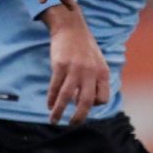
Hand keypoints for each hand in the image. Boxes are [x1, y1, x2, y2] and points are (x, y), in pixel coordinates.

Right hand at [41, 4, 110, 124]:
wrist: (71, 28)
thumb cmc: (84, 48)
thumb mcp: (97, 63)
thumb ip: (93, 81)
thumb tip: (80, 101)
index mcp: (103, 72)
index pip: (103, 98)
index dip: (94, 106)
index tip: (85, 107)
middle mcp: (91, 72)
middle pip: (86, 101)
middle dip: (79, 117)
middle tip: (72, 124)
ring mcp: (75, 69)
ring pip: (67, 97)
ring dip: (60, 112)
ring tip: (54, 120)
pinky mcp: (60, 65)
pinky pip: (55, 87)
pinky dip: (51, 99)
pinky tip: (49, 105)